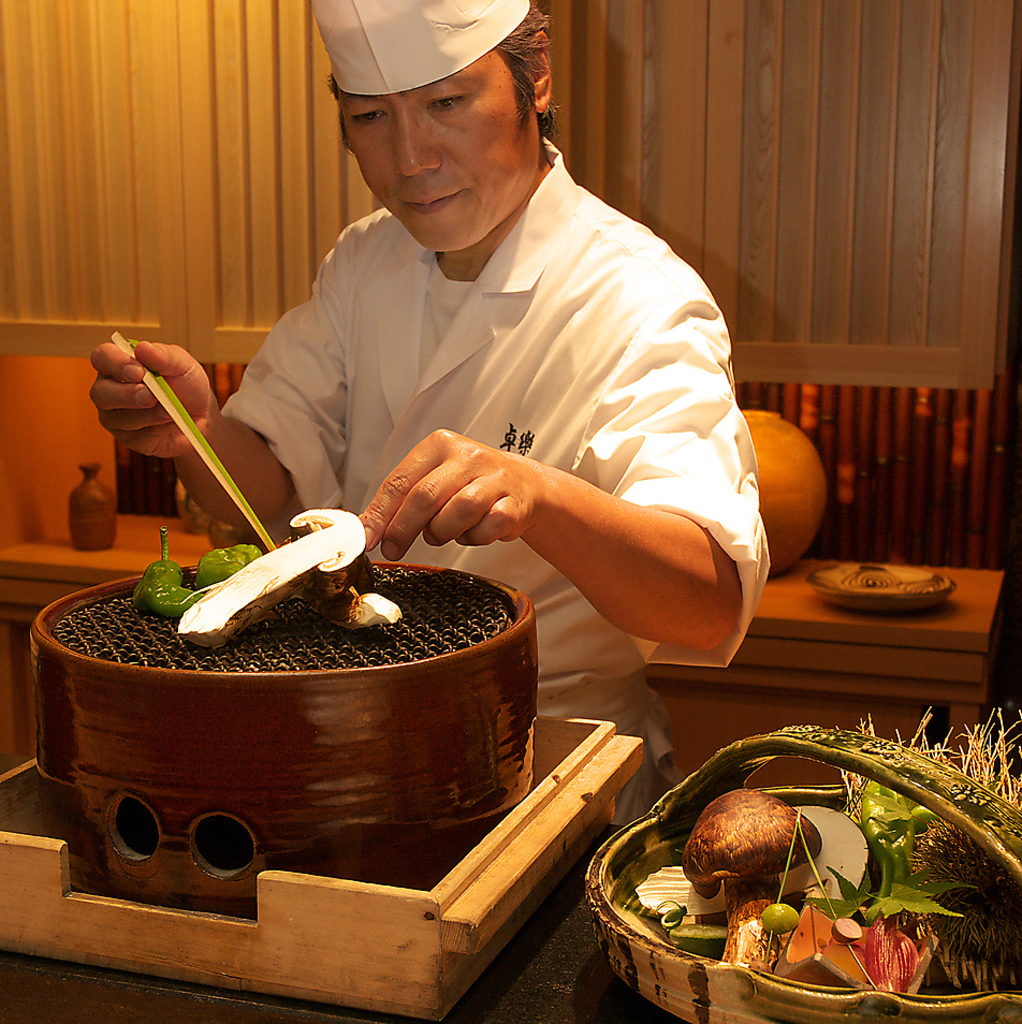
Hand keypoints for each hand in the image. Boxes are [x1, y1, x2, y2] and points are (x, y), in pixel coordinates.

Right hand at [89, 340, 214, 458]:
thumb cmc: (186, 384)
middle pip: (101, 393)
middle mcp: (109, 389)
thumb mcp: (182, 364)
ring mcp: (115, 416)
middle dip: (127, 396)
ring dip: (149, 415)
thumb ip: (164, 355)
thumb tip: (142, 348)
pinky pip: (136, 437)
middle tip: (152, 397)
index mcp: (118, 364)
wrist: (202, 415)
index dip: (116, 364)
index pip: (102, 357)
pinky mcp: (128, 438)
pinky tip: (172, 423)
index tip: (139, 371)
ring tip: (171, 411)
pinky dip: (158, 429)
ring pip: (119, 418)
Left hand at [360, 430, 539, 559]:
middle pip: (424, 497)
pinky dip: (473, 538)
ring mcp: (494, 479)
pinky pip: (485, 528)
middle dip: (403, 529)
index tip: (368, 537)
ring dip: (442, 532)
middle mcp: (468, 456)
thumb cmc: (471, 483)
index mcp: (440, 445)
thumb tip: (367, 527)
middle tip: (393, 548)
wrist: (524, 485)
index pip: (400, 481)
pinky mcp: (513, 504)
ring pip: (456, 513)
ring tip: (442, 533)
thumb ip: (401, 499)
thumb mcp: (434, 479)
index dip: (380, 513)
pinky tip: (472, 531)